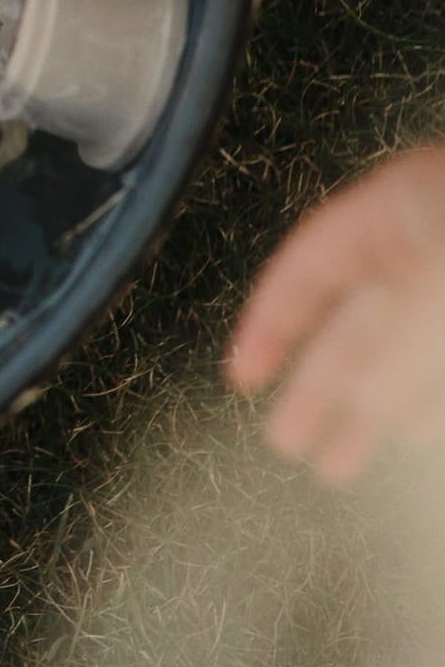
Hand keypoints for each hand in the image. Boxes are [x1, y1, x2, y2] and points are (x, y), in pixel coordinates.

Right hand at [227, 146, 444, 484]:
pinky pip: (438, 369)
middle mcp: (426, 243)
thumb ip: (394, 342)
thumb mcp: (437, 281)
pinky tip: (414, 432)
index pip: (307, 264)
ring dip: (369, 410)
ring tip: (338, 462)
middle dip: (317, 385)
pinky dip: (424, 403)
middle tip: (285, 440)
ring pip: (403, 354)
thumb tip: (358, 399)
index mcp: (400, 204)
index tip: (241, 376)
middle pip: (353, 323)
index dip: (269, 321)